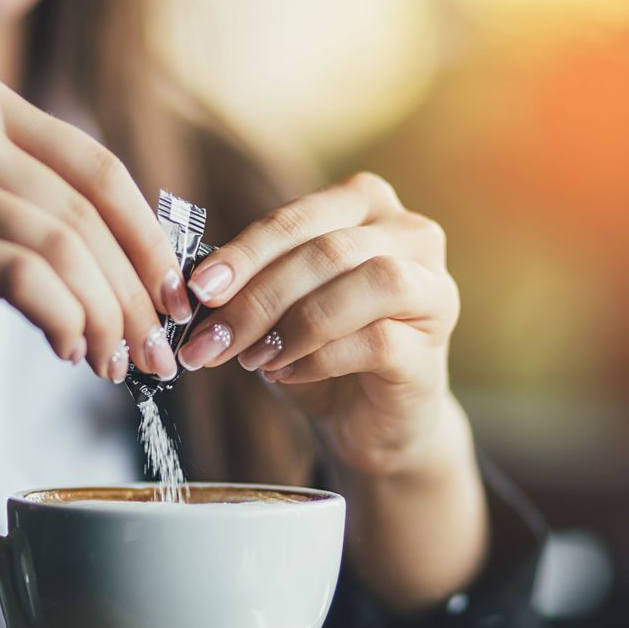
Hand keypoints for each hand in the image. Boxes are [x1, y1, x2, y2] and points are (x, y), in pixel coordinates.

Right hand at [0, 74, 188, 381]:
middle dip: (134, 295)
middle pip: (87, 218)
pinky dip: (61, 318)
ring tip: (114, 364)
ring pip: (62, 250)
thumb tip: (133, 270)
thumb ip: (31, 203)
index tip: (174, 296)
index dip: (149, 240)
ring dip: (103, 317)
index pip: (100, 172)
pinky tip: (70, 350)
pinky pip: (19, 278)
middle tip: (154, 353)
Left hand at [176, 172, 460, 474]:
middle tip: (211, 339)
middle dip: (258, 297)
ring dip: (295, 323)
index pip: (298, 219)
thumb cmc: (319, 351)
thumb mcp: (276, 308)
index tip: (197, 291)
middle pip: (328, 251)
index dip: (244, 253)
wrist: (367, 421)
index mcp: (366, 206)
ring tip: (251, 358)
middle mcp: (411, 235)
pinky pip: (377, 340)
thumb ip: (249, 284)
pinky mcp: (433, 346)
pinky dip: (319, 357)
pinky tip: (284, 374)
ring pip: (366, 283)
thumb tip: (195, 286)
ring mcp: (433, 289)